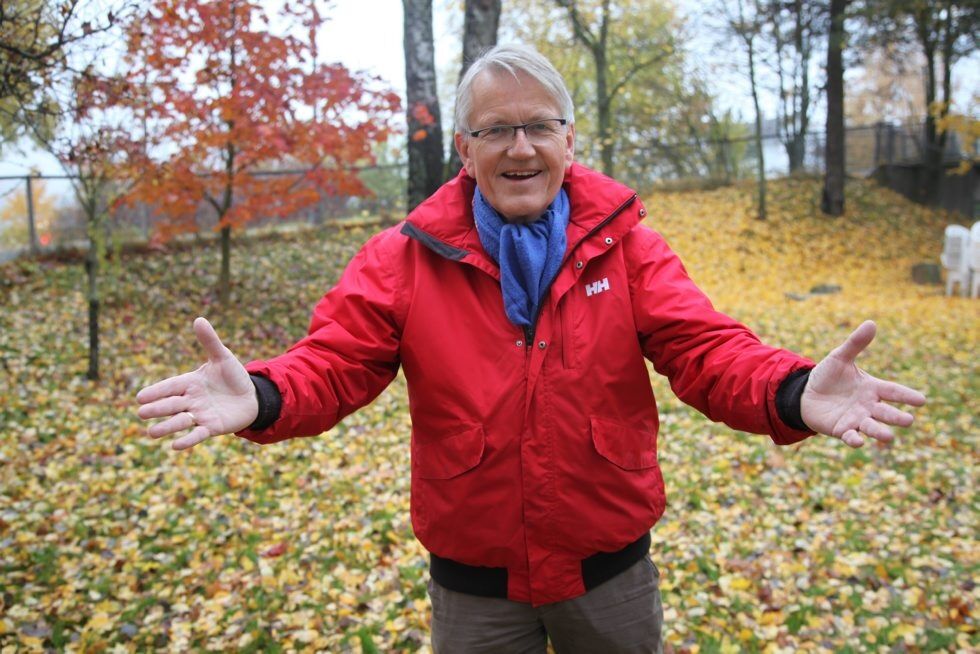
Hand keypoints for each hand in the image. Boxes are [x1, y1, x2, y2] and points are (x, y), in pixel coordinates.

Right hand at [136, 317, 258, 449]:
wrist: (252, 396)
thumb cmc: (233, 376)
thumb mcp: (223, 357)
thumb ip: (210, 342)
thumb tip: (199, 319)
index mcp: (190, 383)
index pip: (170, 387)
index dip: (156, 392)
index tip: (140, 397)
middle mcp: (191, 400)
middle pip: (171, 405)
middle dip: (157, 409)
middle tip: (141, 413)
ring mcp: (200, 415)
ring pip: (180, 421)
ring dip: (167, 427)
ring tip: (151, 433)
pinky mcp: (212, 427)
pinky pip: (198, 435)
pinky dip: (187, 440)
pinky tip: (175, 446)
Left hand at [801, 320, 925, 447]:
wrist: (806, 394)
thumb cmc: (827, 376)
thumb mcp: (839, 358)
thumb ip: (855, 343)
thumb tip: (871, 323)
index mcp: (872, 388)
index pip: (893, 391)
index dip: (906, 396)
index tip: (921, 400)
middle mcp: (868, 406)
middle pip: (886, 412)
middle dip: (897, 417)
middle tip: (909, 421)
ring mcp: (856, 419)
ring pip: (872, 427)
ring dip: (880, 432)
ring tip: (889, 437)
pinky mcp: (841, 430)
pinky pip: (850, 436)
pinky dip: (854, 440)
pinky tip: (858, 441)